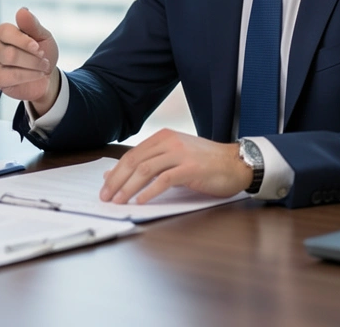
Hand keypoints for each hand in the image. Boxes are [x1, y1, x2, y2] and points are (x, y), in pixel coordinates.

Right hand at [0, 7, 61, 113]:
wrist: (45, 75)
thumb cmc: (41, 52)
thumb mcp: (42, 36)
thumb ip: (32, 24)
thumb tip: (22, 10)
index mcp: (2, 32)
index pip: (6, 32)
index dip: (23, 41)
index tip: (38, 47)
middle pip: (10, 52)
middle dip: (32, 58)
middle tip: (44, 61)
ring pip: (10, 64)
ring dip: (32, 67)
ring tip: (42, 69)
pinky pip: (11, 77)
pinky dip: (29, 77)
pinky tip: (36, 76)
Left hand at [99, 129, 252, 203]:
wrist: (235, 163)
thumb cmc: (204, 163)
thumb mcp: (173, 159)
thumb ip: (148, 164)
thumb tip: (116, 174)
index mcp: (162, 137)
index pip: (131, 155)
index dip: (115, 173)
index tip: (104, 188)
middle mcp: (168, 142)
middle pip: (134, 161)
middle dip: (117, 181)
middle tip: (106, 197)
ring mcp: (180, 153)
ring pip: (146, 169)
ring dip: (129, 187)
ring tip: (118, 201)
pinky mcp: (191, 168)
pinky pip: (164, 179)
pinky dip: (150, 191)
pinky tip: (141, 201)